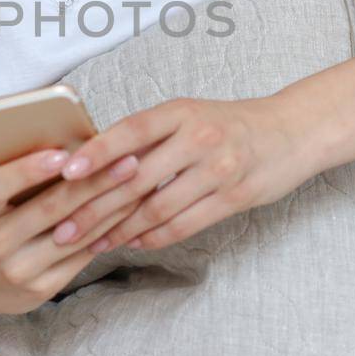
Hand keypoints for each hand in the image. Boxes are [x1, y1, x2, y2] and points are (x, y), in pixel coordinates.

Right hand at [0, 145, 145, 318]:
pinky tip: (126, 215)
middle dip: (94, 182)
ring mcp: (17, 270)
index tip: (63, 155)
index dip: (27, 170)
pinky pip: (80, 256)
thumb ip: (19, 181)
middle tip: (128, 160)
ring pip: (74, 234)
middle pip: (49, 209)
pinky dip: (106, 232)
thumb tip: (76, 148)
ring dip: (111, 207)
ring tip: (138, 184)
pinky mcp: (40, 289)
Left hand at [49, 95, 314, 252]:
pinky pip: (184, 224)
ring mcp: (219, 170)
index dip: (97, 152)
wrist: (291, 132)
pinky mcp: (234, 198)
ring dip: (121, 230)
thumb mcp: (189, 116)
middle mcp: (199, 138)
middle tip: (64, 229)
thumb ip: (148, 136)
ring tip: (94, 243)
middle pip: (137, 178)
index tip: (66, 172)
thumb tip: (93, 158)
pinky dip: (154, 237)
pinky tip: (132, 243)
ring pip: (158, 208)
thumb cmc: (228, 124)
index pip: (131, 130)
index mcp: (181, 112)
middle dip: (95, 208)